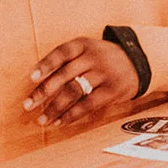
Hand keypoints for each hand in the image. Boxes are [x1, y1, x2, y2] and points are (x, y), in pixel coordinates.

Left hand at [25, 37, 139, 126]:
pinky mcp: (112, 90)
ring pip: (74, 91)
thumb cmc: (102, 59)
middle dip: (43, 92)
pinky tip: (61, 122)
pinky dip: (72, 115)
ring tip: (42, 120)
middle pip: (64, 75)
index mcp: (83, 45)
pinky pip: (88, 104)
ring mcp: (104, 74)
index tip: (31, 78)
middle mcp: (93, 57)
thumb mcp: (87, 51)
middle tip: (28, 105)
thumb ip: (67, 62)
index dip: (45, 65)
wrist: (139, 61)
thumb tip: (38, 83)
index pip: (61, 53)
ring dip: (55, 108)